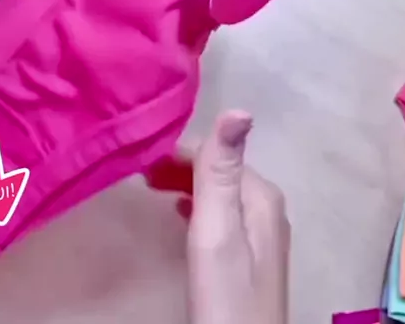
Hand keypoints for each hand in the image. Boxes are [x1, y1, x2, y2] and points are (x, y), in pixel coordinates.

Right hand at [145, 111, 289, 323]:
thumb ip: (222, 173)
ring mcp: (262, 232)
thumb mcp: (218, 231)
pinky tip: (181, 215)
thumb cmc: (225, 297)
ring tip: (149, 189)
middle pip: (218, 170)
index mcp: (261, 194)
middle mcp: (266, 205)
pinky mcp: (252, 255)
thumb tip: (240, 108)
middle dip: (179, 166)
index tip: (138, 159)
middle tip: (138, 175)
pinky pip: (222, 214)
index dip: (177, 152)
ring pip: (218, 191)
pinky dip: (197, 206)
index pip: (216, 152)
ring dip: (185, 184)